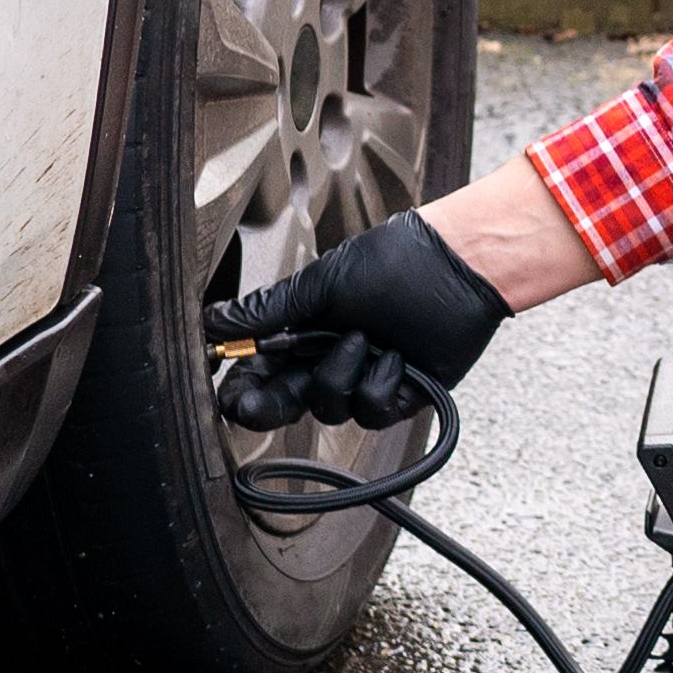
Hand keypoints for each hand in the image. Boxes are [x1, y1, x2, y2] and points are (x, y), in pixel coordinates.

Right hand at [216, 207, 511, 430]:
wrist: (458, 265)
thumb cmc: (396, 261)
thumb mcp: (322, 283)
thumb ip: (269, 312)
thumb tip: (215, 320)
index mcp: (309, 329)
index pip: (263, 370)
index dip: (243, 388)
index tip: (227, 397)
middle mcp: (333, 357)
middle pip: (288, 401)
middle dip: (266, 405)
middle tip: (251, 404)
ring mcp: (366, 377)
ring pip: (329, 408)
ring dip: (339, 375)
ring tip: (364, 337)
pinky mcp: (401, 394)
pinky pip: (372, 411)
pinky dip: (380, 382)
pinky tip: (396, 354)